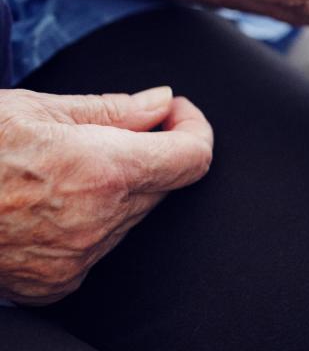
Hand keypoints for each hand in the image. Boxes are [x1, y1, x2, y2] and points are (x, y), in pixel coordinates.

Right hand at [0, 87, 212, 304]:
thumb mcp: (36, 109)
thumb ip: (114, 109)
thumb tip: (162, 104)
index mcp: (103, 171)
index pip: (193, 158)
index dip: (193, 128)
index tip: (177, 114)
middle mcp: (98, 222)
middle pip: (163, 185)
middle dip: (151, 152)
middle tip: (114, 129)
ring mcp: (77, 259)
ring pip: (131, 216)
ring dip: (118, 187)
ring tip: (63, 165)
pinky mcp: (54, 283)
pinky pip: (98, 245)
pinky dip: (89, 219)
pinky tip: (47, 200)